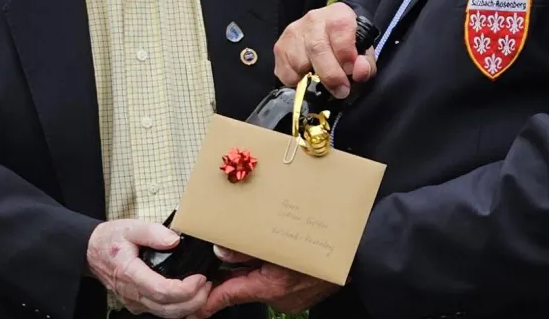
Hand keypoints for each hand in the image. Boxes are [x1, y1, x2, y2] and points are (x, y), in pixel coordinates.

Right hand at [86, 220, 209, 317]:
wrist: (91, 252)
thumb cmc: (111, 240)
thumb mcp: (130, 227)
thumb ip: (152, 232)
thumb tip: (174, 240)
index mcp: (129, 273)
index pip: (161, 291)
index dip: (185, 289)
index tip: (200, 277)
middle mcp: (132, 294)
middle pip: (168, 309)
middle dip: (194, 300)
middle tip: (208, 283)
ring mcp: (135, 302)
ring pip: (167, 315)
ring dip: (189, 306)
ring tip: (203, 288)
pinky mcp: (138, 304)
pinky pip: (162, 312)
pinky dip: (180, 307)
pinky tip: (191, 294)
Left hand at [193, 256, 337, 316]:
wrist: (357, 257)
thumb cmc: (323, 245)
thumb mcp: (277, 242)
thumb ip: (245, 248)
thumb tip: (221, 250)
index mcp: (271, 287)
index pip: (229, 296)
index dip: (207, 300)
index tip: (191, 305)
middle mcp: (279, 299)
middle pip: (242, 288)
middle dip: (228, 276)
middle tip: (213, 263)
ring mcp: (291, 299)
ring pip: (259, 285)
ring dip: (250, 271)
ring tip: (246, 251)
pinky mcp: (300, 294)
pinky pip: (274, 284)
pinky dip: (267, 272)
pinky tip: (270, 256)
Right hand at [273, 2, 375, 97]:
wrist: (329, 34)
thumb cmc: (348, 45)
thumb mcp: (363, 51)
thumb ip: (365, 63)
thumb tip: (359, 72)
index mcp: (338, 14)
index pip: (339, 28)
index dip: (345, 53)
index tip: (350, 72)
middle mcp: (313, 19)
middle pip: (317, 48)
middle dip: (330, 75)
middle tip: (340, 90)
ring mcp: (293, 32)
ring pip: (300, 62)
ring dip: (313, 78)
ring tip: (323, 80)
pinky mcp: (280, 47)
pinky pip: (285, 72)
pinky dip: (297, 81)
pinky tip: (307, 76)